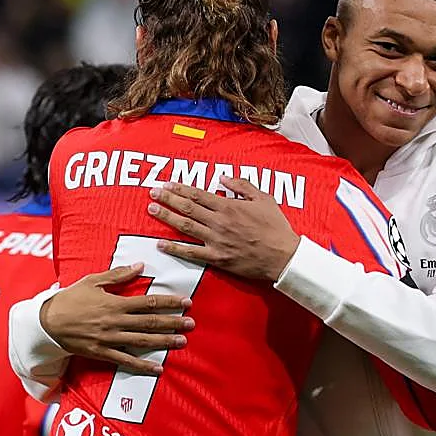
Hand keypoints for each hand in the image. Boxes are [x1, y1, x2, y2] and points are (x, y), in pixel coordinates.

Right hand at [40, 264, 193, 374]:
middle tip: (192, 324)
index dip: (169, 302)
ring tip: (182, 342)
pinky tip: (158, 369)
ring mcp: (110, 339)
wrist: (47, 322)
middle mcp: (116, 322)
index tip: (185, 302)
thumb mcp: (92, 281)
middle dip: (173, 323)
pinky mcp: (103, 353)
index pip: (148, 302)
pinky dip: (143, 366)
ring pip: (142, 341)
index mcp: (115, 303)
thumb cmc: (70, 299)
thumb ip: (118, 275)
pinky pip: (126, 361)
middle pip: (150, 322)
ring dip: (164, 342)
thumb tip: (140, 265)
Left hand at [146, 178, 300, 280]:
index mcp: (229, 206)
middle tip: (152, 193)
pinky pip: (191, 253)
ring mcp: (216, 240)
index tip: (167, 183)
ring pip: (185, 227)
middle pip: (187, 208)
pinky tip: (161, 244)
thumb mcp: (263, 199)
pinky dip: (175, 248)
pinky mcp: (217, 258)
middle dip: (168, 198)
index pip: (198, 194)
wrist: (283, 256)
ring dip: (167, 217)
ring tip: (152, 210)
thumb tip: (223, 178)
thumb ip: (242, 186)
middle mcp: (219, 222)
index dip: (180, 188)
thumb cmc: (276, 228)